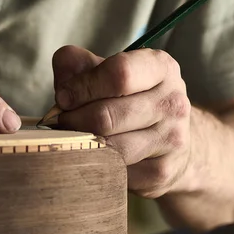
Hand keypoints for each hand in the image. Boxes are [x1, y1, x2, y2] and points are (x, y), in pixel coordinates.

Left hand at [52, 45, 190, 197]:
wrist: (170, 138)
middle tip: (61, 122)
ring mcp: (172, 138)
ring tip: (74, 138)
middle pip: (106, 115)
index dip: (82, 86)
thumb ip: (81, 65)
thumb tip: (63, 63)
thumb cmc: (129, 99)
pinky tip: (96, 156)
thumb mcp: (109, 74)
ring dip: (82, 143)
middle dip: (74, 119)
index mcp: (160, 67)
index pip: (118, 73)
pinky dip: (97, 164)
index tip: (62, 97)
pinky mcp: (162, 171)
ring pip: (109, 147)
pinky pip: (115, 170)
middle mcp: (172, 102)